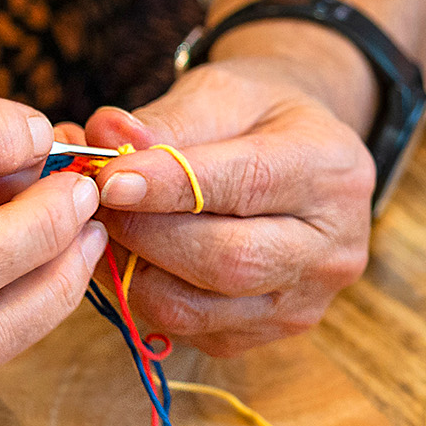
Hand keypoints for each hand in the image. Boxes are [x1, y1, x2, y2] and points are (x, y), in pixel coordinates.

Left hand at [80, 27, 391, 356]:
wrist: (305, 155)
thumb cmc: (260, 116)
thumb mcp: (223, 93)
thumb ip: (166, 119)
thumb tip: (102, 137)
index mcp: (332, 171)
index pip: (248, 185)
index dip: (171, 187)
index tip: (109, 179)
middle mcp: (334, 247)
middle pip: (228, 260)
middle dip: (145, 234)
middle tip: (92, 205)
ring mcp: (307, 299)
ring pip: (199, 308)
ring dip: (134, 272)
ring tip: (107, 228)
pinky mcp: (273, 332)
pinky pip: (192, 330)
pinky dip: (148, 296)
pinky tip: (137, 256)